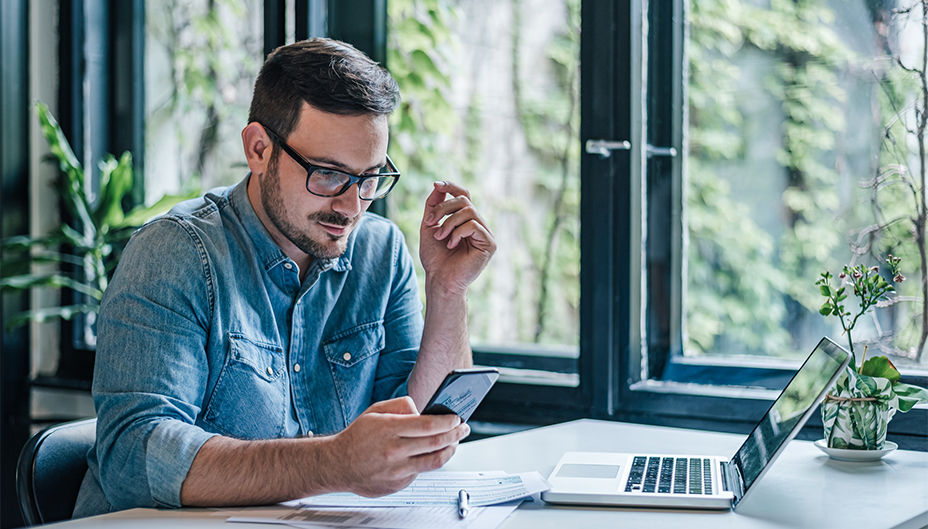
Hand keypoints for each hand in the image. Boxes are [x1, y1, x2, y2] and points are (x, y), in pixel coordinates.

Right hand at [326, 396, 469, 496]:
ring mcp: (397, 470)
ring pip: (434, 461)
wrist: (338, 465)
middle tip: (463, 429)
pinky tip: (429, 453)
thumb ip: (401, 405)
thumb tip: (422, 409)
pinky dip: (428, 461)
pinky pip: (421, 471)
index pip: (428, 425)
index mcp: (389, 429)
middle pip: (436, 443)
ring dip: (450, 450)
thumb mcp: (375, 411)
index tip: (456, 418)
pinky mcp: (398, 484)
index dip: (448, 421)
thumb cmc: (357, 437)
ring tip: (455, 442)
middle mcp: (394, 451)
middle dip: (456, 434)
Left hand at [419, 181, 495, 295]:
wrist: (439, 279)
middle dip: (443, 208)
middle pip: (464, 200)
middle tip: (429, 222)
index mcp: (465, 220)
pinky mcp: (490, 243)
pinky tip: (451, 245)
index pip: (464, 195)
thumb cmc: (435, 258)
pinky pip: (474, 225)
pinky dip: (458, 232)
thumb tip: (438, 185)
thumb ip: (433, 206)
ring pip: (469, 211)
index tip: (436, 184)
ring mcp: (485, 233)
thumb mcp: (429, 226)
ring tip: (440, 237)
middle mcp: (478, 224)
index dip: (452, 186)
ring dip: (449, 222)